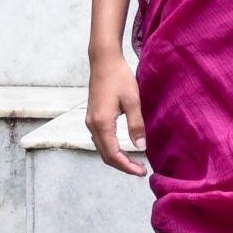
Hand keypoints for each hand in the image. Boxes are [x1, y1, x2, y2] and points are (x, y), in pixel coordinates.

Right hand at [85, 53, 147, 175]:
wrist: (103, 61)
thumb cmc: (119, 77)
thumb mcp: (133, 100)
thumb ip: (136, 125)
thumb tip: (141, 148)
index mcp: (102, 123)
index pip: (113, 154)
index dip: (127, 166)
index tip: (142, 172)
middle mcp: (92, 125)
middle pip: (105, 155)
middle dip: (123, 166)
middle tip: (140, 170)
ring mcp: (90, 121)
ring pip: (102, 149)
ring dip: (117, 158)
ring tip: (134, 162)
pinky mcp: (92, 117)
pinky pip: (101, 140)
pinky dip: (112, 149)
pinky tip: (124, 149)